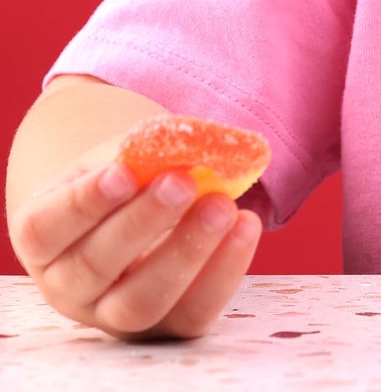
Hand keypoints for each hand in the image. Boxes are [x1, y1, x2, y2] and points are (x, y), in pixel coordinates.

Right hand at [9, 134, 262, 339]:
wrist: (142, 209)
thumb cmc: (128, 175)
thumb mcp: (126, 154)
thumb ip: (149, 149)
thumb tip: (200, 143)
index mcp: (46, 237)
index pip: (48, 227)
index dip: (84, 202)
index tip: (123, 172)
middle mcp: (70, 286)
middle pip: (95, 267)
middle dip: (143, 222)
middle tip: (182, 181)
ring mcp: (115, 314)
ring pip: (140, 302)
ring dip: (186, 252)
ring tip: (223, 205)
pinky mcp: (166, 326)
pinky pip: (191, 314)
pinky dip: (223, 272)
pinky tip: (245, 226)